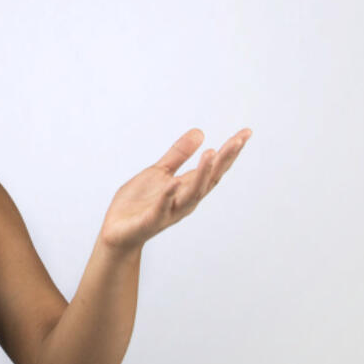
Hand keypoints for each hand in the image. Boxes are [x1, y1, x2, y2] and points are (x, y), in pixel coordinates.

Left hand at [99, 127, 250, 252]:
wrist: (117, 232)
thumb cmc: (139, 203)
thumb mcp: (159, 172)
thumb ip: (179, 155)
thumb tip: (200, 132)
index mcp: (187, 187)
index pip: (214, 168)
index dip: (230, 151)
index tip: (246, 133)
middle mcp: (184, 200)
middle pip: (210, 179)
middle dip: (224, 161)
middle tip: (238, 141)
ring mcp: (169, 211)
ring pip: (192, 194)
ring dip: (202, 174)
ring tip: (211, 153)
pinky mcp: (151, 220)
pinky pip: (162, 208)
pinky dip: (168, 196)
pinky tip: (174, 183)